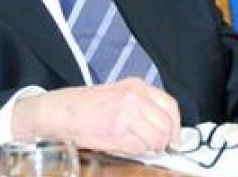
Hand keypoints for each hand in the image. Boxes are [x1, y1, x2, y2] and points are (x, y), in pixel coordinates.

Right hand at [12, 77, 180, 155]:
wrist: (60, 111)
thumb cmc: (85, 105)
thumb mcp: (119, 95)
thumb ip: (141, 106)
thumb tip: (161, 127)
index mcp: (137, 86)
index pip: (170, 105)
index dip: (176, 125)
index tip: (175, 137)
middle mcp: (135, 97)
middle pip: (166, 124)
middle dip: (165, 140)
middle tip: (160, 148)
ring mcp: (126, 113)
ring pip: (155, 137)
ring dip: (150, 147)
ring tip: (140, 147)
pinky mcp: (117, 130)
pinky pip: (138, 147)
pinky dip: (136, 152)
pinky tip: (125, 147)